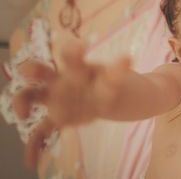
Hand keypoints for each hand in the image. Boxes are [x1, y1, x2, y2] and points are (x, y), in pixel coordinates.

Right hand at [13, 41, 131, 167]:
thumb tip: (125, 58)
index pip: (69, 56)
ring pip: (35, 96)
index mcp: (79, 67)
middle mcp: (64, 80)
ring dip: (25, 101)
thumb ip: (117, 71)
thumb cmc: (118, 82)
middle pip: (43, 73)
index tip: (77, 49)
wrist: (128, 98)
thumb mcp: (118, 77)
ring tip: (24, 113)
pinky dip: (35, 142)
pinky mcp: (63, 117)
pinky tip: (29, 159)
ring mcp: (60, 98)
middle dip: (34, 70)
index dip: (70, 53)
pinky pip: (44, 128)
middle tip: (29, 70)